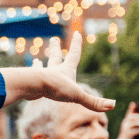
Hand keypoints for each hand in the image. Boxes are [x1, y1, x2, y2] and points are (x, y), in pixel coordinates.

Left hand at [0, 34, 114, 111]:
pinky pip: (30, 82)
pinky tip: (25, 81)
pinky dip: (29, 82)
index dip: (76, 44)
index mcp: (66, 70)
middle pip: (55, 57)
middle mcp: (53, 70)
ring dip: (39, 64)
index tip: (77, 33)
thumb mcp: (77, 95)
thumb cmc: (55, 87)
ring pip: (40, 68)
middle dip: (56, 48)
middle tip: (53, 39)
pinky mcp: (31, 85)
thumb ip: (94, 102)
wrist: (31, 86)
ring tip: (35, 60)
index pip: (74, 55)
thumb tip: (113, 106)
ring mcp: (41, 77)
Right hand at [113, 103, 138, 138]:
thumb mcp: (132, 128)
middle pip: (132, 116)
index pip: (129, 113)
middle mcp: (124, 123)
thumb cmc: (130, 136)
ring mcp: (125, 128)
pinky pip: (137, 130)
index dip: (131, 108)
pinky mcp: (128, 134)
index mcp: (126, 121)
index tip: (133, 104)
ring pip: (134, 123)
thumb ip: (137, 124)